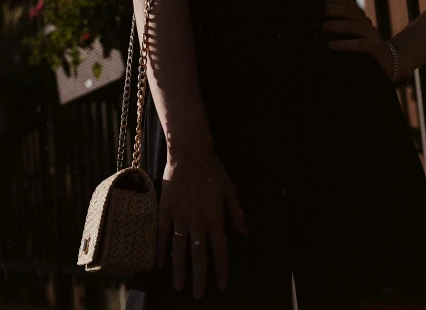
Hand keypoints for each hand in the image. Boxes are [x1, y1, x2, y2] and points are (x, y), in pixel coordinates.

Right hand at [156, 152, 248, 298]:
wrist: (190, 153)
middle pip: (199, 255)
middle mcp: (197, 222)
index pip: (220, 250)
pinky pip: (161, 234)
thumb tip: (244, 233)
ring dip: (180, 269)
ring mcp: (180, 217)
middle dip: (199, 277)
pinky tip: (159, 264)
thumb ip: (236, 213)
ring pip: (180, 249)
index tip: (221, 285)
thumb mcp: (230, 189)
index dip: (221, 269)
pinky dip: (160, 250)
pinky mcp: (165, 210)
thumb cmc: (213, 170)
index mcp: (215, 218)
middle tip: (198, 295)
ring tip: (180, 287)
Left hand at [323, 0, 393, 79]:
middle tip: (317, 15)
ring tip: (323, 28)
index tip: (319, 0)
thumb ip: (342, 24)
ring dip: (335, 25)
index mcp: (359, 16)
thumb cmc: (365, 46)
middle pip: (347, 10)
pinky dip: (345, 44)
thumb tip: (318, 22)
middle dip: (331, 10)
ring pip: (352, 26)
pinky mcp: (374, 48)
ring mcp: (370, 34)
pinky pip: (359, 44)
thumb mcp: (354, 32)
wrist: (390, 60)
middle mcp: (365, 22)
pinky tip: (332, 45)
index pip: (346, 1)